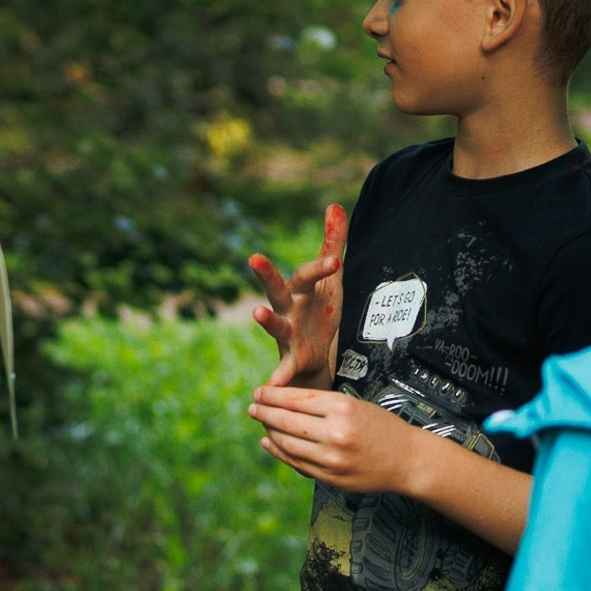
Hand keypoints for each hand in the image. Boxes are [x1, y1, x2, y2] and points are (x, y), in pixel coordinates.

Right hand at [249, 204, 345, 388]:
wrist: (313, 355)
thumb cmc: (318, 310)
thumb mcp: (329, 277)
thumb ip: (332, 241)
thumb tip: (334, 204)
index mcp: (300, 290)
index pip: (308, 273)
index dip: (321, 267)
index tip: (336, 260)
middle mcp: (287, 309)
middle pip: (276, 288)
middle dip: (266, 274)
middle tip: (254, 257)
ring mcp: (286, 334)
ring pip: (275, 325)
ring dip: (266, 320)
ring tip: (256, 313)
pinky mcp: (291, 359)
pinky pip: (282, 369)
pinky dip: (276, 378)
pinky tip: (270, 386)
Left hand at [249, 384, 432, 497]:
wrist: (408, 460)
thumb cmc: (382, 428)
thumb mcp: (356, 404)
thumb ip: (322, 404)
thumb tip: (283, 401)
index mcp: (343, 407)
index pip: (296, 398)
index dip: (273, 395)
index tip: (259, 392)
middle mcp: (335, 432)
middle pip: (286, 420)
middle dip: (265, 412)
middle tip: (252, 406)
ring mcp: (332, 458)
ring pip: (287, 443)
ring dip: (269, 432)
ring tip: (261, 423)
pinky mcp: (330, 477)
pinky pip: (296, 463)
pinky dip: (278, 452)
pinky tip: (269, 442)